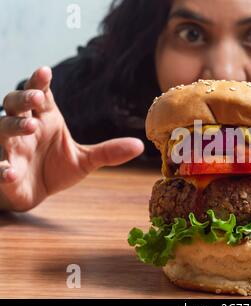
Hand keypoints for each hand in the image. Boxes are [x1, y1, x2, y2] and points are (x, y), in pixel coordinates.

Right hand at [0, 67, 143, 211]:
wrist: (34, 192)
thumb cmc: (56, 168)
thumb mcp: (85, 159)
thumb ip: (108, 152)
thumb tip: (140, 146)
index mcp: (45, 119)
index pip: (40, 95)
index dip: (40, 82)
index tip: (45, 71)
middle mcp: (24, 128)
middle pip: (15, 104)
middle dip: (24, 97)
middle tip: (37, 97)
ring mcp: (10, 148)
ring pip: (3, 128)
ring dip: (14, 125)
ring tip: (29, 126)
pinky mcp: (3, 171)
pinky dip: (2, 168)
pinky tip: (10, 171)